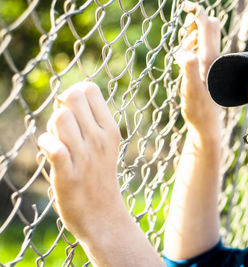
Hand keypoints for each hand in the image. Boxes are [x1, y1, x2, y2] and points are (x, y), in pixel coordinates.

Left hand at [38, 81, 123, 240]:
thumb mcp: (106, 144)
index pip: (89, 89)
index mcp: (111, 129)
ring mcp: (85, 157)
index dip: (74, 94)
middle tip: (64, 126)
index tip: (73, 112)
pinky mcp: (68, 174)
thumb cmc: (99, 175)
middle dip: (61, 106)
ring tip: (58, 141)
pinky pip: (52, 146)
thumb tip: (69, 95)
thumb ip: (92, 119)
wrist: (102, 214)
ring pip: (60, 118)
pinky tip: (49, 152)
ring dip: (52, 127)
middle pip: (72, 98)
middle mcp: (100, 139)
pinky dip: (46, 144)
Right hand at [175, 3, 221, 138]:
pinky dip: (192, 44)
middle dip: (195, 20)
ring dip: (193, 32)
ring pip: (205, 36)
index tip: (185, 6)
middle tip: (183, 32)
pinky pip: (202, 47)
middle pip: (210, 26)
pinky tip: (186, 56)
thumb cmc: (198, 110)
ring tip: (183, 45)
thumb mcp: (190, 91)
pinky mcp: (208, 70)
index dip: (196, 12)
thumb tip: (187, 52)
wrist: (206, 125)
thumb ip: (188, 70)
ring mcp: (212, 63)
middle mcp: (213, 58)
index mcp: (209, 59)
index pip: (206, 25)